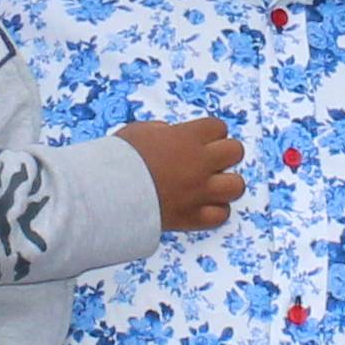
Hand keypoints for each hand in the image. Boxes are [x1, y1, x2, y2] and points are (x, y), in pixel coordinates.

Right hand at [126, 116, 243, 231]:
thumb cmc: (119, 160)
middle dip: (224, 154)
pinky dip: (215, 211)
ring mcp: (199, 192)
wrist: (108, 194)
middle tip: (208, 161)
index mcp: (187, 138)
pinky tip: (201, 206)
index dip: (211, 133)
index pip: (219, 126)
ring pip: (237, 186)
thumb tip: (172, 134)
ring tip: (209, 185)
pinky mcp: (193, 217)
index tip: (199, 140)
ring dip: (225, 184)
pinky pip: (221, 215)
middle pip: (236, 151)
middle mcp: (199, 163)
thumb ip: (164, 131)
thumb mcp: (140, 131)